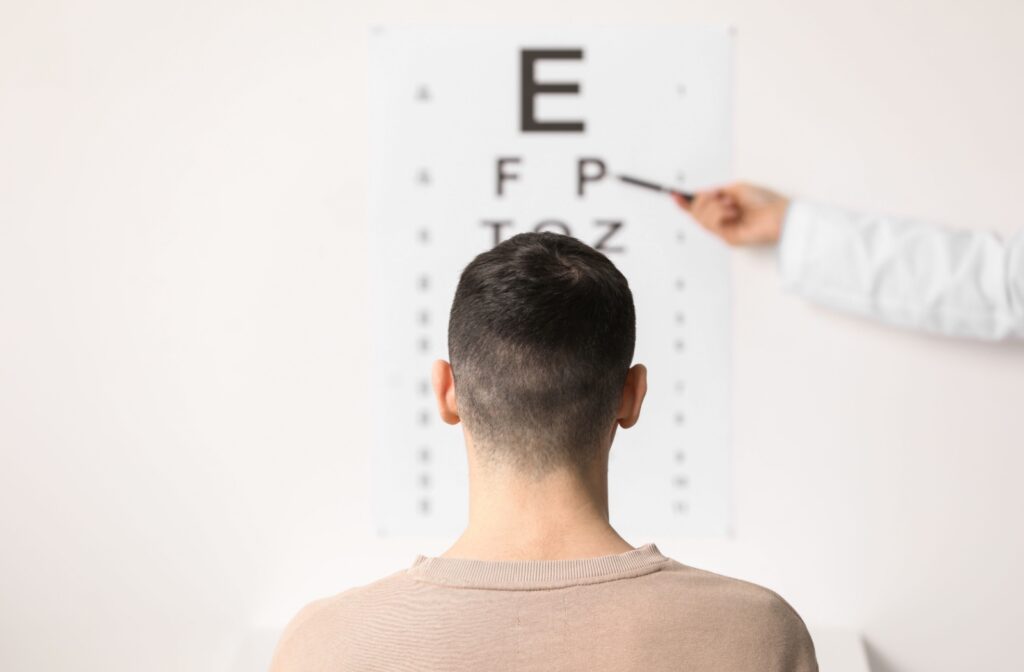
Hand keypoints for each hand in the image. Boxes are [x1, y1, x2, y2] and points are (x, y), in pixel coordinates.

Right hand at [671, 182, 789, 245]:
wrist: (780, 214)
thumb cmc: (765, 201)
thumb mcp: (736, 188)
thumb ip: (716, 191)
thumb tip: (699, 192)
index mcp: (724, 210)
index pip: (699, 209)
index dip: (685, 203)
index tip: (675, 194)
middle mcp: (722, 221)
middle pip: (695, 213)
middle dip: (701, 201)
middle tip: (713, 195)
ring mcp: (725, 231)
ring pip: (701, 218)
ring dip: (713, 206)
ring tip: (730, 205)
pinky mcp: (728, 239)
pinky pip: (712, 224)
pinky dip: (720, 213)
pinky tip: (732, 212)